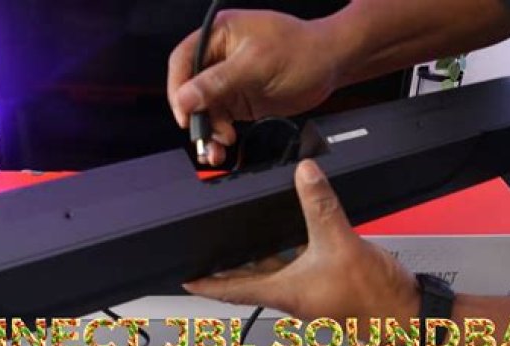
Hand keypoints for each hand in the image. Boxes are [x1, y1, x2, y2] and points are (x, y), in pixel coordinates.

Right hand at [168, 10, 359, 165]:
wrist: (331, 64)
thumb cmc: (301, 51)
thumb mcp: (256, 65)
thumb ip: (218, 82)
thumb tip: (186, 98)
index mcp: (218, 35)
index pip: (183, 61)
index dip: (178, 89)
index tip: (184, 114)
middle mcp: (219, 56)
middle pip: (190, 89)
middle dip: (195, 116)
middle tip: (202, 136)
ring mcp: (228, 79)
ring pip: (204, 109)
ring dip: (208, 130)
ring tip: (217, 147)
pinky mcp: (239, 99)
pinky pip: (220, 119)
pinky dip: (219, 134)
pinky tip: (223, 145)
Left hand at [184, 160, 419, 321]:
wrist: (404, 314)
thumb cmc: (372, 297)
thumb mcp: (340, 243)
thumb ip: (320, 206)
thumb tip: (305, 174)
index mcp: (284, 292)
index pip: (232, 290)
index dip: (206, 284)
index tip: (185, 280)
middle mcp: (292, 295)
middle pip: (248, 280)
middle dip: (227, 265)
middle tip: (208, 249)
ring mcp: (308, 292)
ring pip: (272, 272)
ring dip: (256, 257)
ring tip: (240, 236)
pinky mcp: (324, 284)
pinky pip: (296, 267)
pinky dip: (286, 252)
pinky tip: (290, 235)